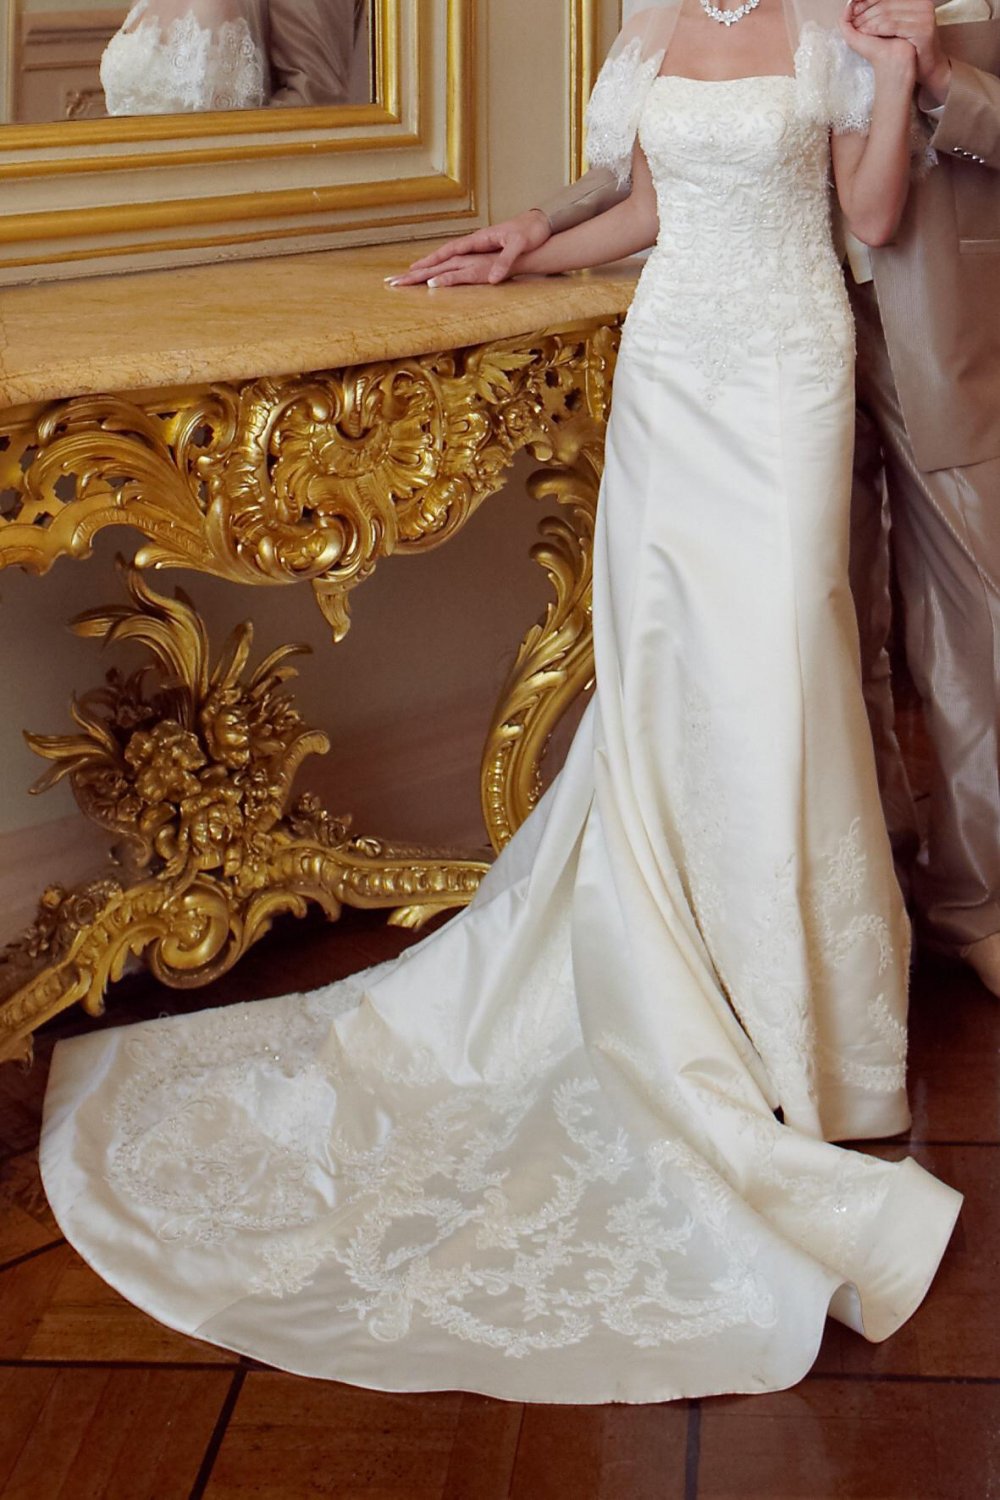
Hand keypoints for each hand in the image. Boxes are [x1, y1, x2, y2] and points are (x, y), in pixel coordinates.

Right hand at [387, 209, 551, 287]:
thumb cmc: (529, 233)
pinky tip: (435, 271)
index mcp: (477, 240)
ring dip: (427, 267)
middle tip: (399, 277)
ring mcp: (475, 247)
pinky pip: (455, 260)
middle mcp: (472, 243)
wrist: (539, 223)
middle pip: (441, 255)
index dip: (431, 262)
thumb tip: (493, 278)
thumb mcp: (519, 246)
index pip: (448, 252)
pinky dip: (441, 266)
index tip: (413, 270)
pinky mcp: (481, 251)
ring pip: (445, 258)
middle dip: (419, 267)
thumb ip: (505, 261)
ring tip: (409, 275)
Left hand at [848, 0, 951, 99]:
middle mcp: (923, 3)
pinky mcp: (922, 29)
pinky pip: (893, 26)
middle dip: (866, 12)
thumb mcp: (898, 24)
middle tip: (852, 20)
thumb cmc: (910, 45)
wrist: (926, 66)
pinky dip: (876, 29)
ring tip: (857, 28)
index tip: (853, 7)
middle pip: (886, 4)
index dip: (869, 1)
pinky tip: (865, 33)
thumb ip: (886, 11)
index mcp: (917, 0)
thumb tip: (860, 3)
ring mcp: (924, 15)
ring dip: (868, 21)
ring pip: (887, 15)